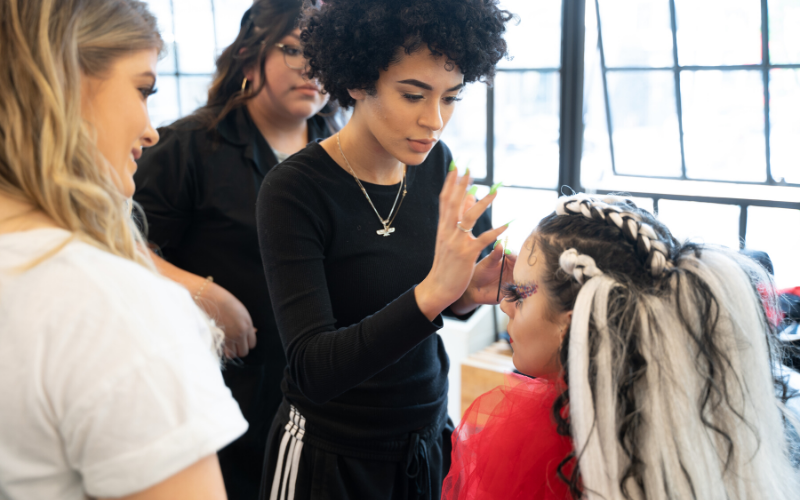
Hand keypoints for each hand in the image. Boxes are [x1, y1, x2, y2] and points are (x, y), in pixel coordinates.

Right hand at [200, 283, 256, 358]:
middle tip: (233, 345)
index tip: (241, 342)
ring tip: (226, 346)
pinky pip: (223, 352)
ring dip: (230, 352)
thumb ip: (247, 324)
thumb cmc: (225, 303)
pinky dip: (222, 351)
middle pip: (244, 352)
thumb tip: (254, 331)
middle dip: (239, 350)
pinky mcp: (219, 338)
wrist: (210, 299)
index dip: (246, 344)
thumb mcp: (241, 312)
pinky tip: (220, 345)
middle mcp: (241, 333)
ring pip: (234, 354)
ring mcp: (230, 337)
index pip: (252, 344)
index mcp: (247, 325)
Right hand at [415, 169, 507, 320]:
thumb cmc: (445, 263)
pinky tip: (505, 225)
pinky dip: (494, 232)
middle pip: (453, 203)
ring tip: (495, 192)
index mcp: (443, 227)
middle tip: (470, 168)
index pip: (445, 200)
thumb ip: (457, 219)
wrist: (438, 286)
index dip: (450, 183)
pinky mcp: (466, 254)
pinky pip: (482, 240)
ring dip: (482, 204)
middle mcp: (447, 231)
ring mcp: (456, 242)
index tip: (457, 167)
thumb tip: (466, 198)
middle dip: (461, 185)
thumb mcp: (448, 239)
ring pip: (469, 218)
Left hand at [451, 242, 516, 314]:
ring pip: (524, 279)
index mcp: (508, 260)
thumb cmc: (479, 273)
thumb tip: (500, 244)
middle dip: (523, 267)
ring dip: (523, 279)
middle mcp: (514, 270)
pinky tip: (519, 289)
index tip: (508, 253)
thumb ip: (495, 255)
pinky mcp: (513, 291)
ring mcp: (514, 281)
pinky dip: (522, 290)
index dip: (513, 255)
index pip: (516, 256)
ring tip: (518, 279)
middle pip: (523, 268)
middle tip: (519, 267)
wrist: (474, 288)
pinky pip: (520, 290)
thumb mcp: (487, 263)